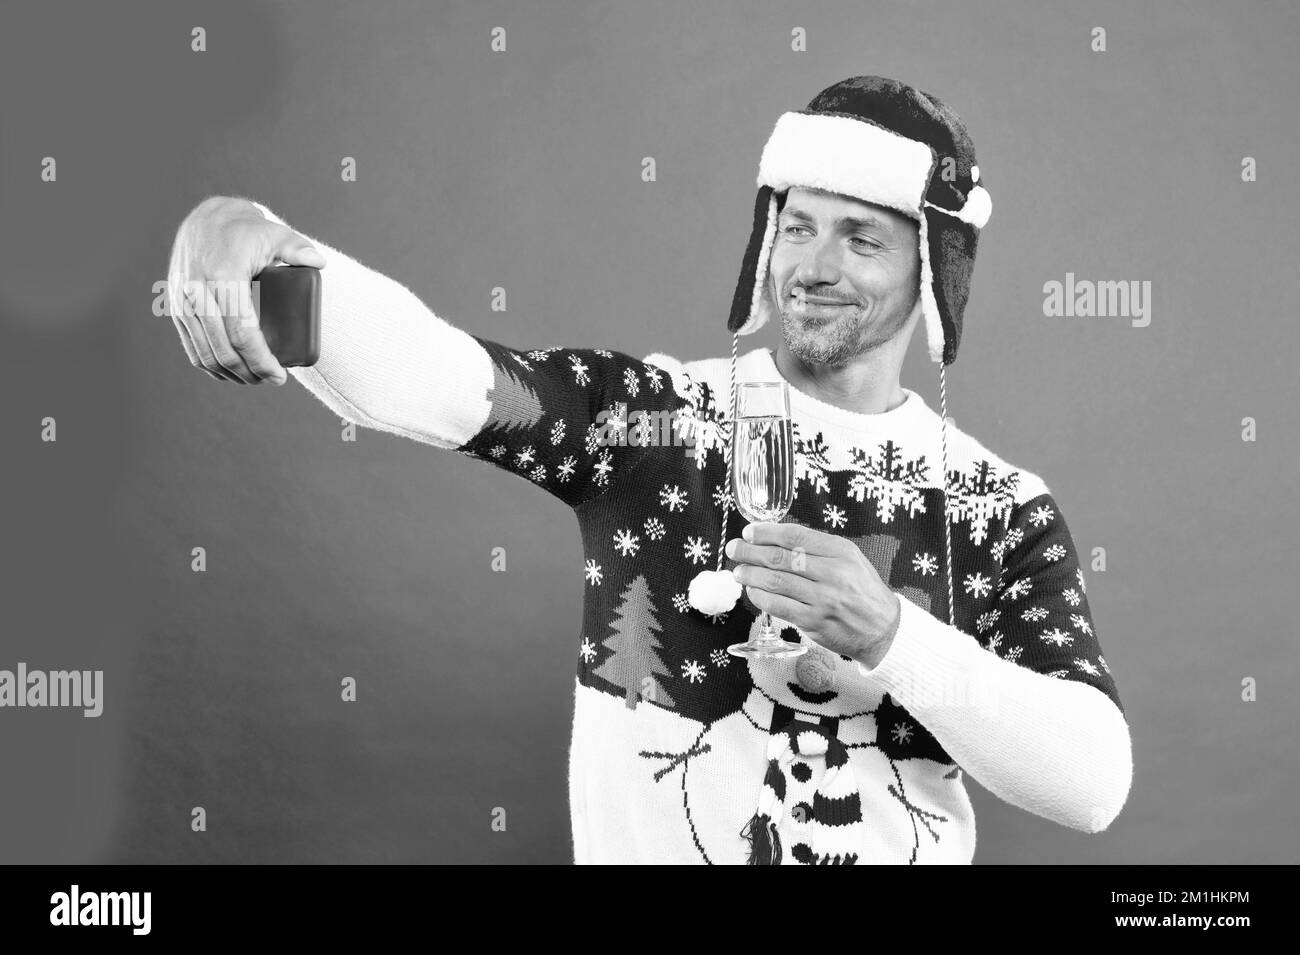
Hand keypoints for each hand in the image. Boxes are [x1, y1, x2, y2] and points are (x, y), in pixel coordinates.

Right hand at [166, 196, 325, 383]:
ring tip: (254, 379)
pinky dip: (209, 365)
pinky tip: (228, 373)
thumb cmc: (245, 230)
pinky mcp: (175, 306)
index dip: (261, 361)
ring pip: (204, 352)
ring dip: (229, 373)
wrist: (205, 220)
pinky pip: (190, 345)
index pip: (242, 333)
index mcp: (223, 277)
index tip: (280, 376)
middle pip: (223, 349)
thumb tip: (320, 263)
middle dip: (249, 373)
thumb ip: (297, 247)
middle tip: (271, 380)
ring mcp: (182, 300)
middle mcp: (197, 291)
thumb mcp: (275, 234)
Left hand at [725, 521, 901, 667]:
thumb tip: (776, 538)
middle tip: (735, 548)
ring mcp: (822, 599)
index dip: (766, 532)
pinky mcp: (814, 622)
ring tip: (739, 571)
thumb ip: (817, 547)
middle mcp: (832, 574)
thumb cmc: (862, 590)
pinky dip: (760, 598)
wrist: (883, 629)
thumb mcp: (849, 558)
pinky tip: (752, 592)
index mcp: (840, 552)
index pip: (795, 535)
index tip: (749, 532)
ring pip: (775, 582)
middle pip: (780, 558)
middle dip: (750, 551)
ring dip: (750, 575)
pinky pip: (779, 607)